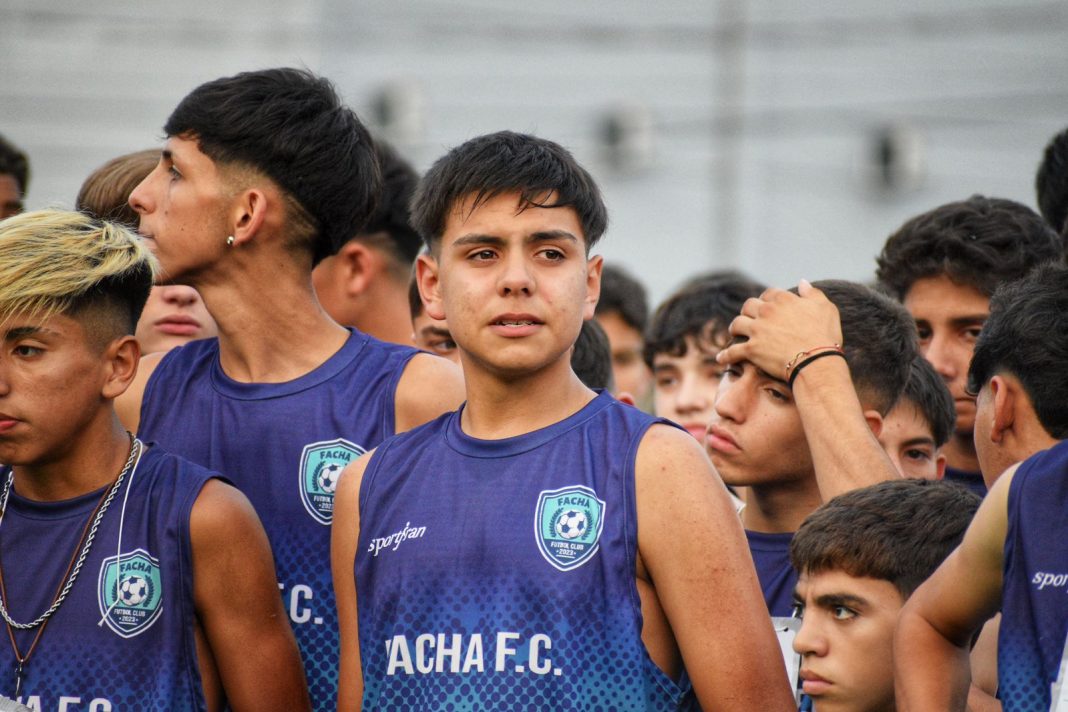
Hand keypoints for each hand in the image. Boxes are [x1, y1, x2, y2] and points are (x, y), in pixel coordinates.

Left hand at [716, 280, 842, 381]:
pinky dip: (726, 355)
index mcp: (783, 299)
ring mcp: (757, 330)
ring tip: (735, 332)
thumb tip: (802, 282)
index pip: (768, 294)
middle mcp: (766, 311)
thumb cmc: (824, 335)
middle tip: (749, 318)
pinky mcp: (751, 349)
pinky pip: (732, 351)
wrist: (816, 361)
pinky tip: (721, 358)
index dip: (767, 300)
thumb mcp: (825, 308)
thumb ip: (812, 293)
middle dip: (748, 311)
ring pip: (737, 324)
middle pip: (749, 306)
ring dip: (735, 328)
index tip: (767, 306)